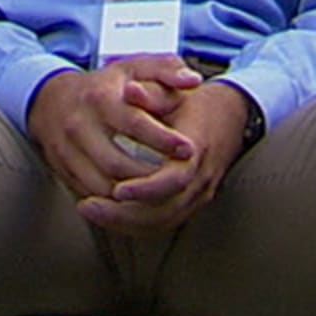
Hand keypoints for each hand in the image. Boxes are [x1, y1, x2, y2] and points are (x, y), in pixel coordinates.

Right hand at [26, 55, 204, 201]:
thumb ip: (166, 70)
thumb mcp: (133, 67)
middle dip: (151, 177)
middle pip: (117, 164)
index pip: (133, 123)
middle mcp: (78, 125)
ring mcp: (66, 150)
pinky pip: (90, 194)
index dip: (163, 139)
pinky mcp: (62, 169)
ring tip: (160, 194)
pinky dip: (114, 202)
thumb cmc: (102, 87)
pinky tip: (135, 200)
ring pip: (102, 185)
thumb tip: (192, 81)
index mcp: (99, 98)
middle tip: (178, 181)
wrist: (51, 100)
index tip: (189, 149)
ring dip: (132, 196)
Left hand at [79, 80, 249, 235]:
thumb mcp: (173, 90)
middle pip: (167, 210)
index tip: (116, 190)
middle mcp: (201, 176)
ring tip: (90, 212)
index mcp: (197, 147)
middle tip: (88, 207)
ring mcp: (199, 193)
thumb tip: (131, 91)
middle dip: (125, 213)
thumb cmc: (192, 101)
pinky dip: (135, 224)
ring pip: (164, 221)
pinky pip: (164, 223)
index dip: (146, 188)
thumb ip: (152, 92)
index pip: (175, 179)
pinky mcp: (191, 202)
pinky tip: (107, 217)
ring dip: (125, 222)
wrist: (227, 115)